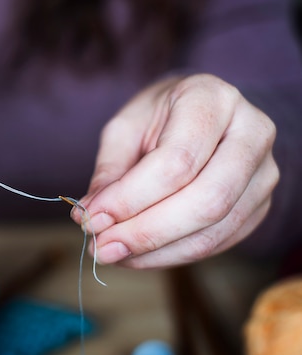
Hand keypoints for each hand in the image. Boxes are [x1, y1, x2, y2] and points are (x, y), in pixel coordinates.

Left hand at [75, 74, 278, 268]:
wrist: (197, 114)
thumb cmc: (156, 117)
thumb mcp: (124, 129)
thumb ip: (110, 172)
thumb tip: (91, 216)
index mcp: (212, 99)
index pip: (176, 161)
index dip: (130, 198)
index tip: (90, 218)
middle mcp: (251, 132)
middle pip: (205, 201)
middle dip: (145, 232)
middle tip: (100, 247)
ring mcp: (263, 172)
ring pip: (214, 230)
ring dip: (155, 252)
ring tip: (110, 253)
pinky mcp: (260, 206)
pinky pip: (218, 243)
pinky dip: (171, 256)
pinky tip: (135, 255)